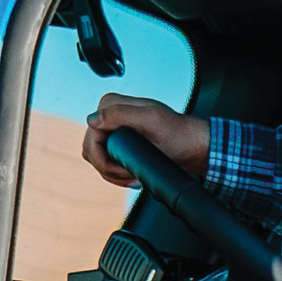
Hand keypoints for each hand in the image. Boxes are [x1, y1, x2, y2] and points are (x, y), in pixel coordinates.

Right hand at [82, 94, 210, 186]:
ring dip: (113, 173)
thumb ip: (120, 114)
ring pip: (96, 159)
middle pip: (90, 150)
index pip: (90, 137)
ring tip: (132, 177)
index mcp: (111, 104)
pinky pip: (104, 162)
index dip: (103, 159)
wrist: (190, 146)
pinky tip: (131, 175)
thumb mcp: (150, 120)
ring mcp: (111, 129)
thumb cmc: (177, 133)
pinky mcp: (116, 142)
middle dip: (109, 169)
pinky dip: (116, 173)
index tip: (123, 169)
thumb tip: (93, 120)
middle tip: (129, 176)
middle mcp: (108, 114)